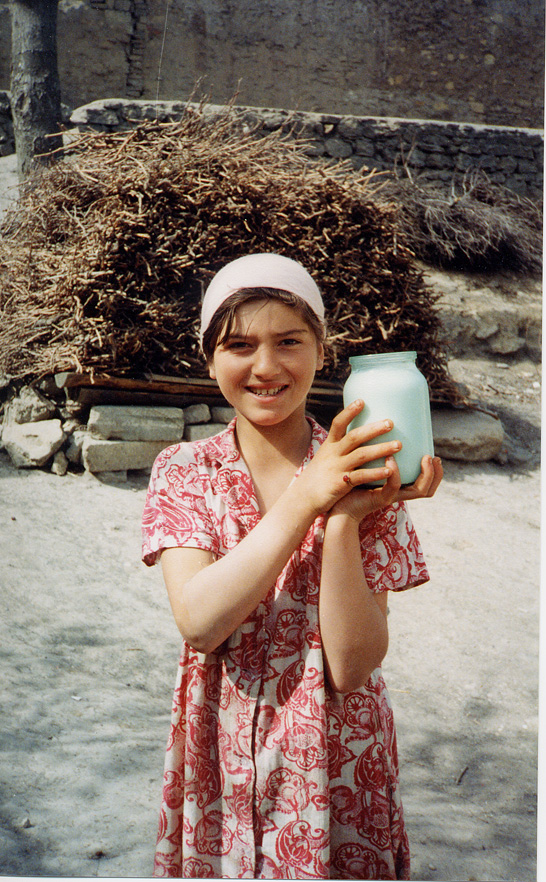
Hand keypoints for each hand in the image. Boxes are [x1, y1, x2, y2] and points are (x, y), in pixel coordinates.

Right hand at [299, 399, 406, 515]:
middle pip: (354, 437)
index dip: (349, 412)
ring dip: (381, 449)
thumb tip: (359, 435)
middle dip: (374, 429)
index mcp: (329, 445)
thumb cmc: (319, 476)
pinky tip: (389, 471)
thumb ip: (340, 447)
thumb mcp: (325, 456)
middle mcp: (333, 454)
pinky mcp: (341, 483)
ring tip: (398, 445)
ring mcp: (337, 468)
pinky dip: (375, 473)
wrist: (304, 497)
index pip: (338, 423)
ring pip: (361, 455)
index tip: (362, 401)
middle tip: (391, 423)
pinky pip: (361, 476)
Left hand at [332, 451, 442, 521]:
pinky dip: (395, 473)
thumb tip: (377, 423)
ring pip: (417, 490)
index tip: (435, 455)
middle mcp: (398, 492)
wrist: (336, 503)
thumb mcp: (366, 464)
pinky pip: (392, 487)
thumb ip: (374, 449)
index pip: (425, 483)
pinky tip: (390, 459)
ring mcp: (390, 496)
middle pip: (427, 489)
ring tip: (425, 458)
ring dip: (425, 474)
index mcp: (398, 484)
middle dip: (435, 474)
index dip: (436, 472)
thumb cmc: (350, 481)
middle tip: (433, 457)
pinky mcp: (378, 498)